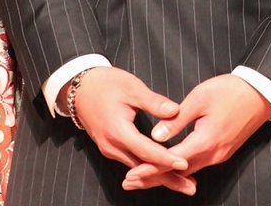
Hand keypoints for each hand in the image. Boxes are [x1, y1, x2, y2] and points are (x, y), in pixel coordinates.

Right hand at [65, 67, 194, 195]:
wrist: (80, 89)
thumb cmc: (106, 84)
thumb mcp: (132, 87)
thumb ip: (154, 102)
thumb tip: (176, 111)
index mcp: (118, 131)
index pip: (146, 151)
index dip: (166, 159)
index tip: (185, 164)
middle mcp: (113, 146)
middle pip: (143, 168)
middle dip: (167, 178)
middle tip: (190, 187)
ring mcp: (110, 149)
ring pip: (138, 168)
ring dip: (159, 176)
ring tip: (182, 183)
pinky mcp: (111, 148)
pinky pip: (132, 162)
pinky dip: (148, 169)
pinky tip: (162, 171)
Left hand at [123, 74, 270, 192]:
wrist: (260, 94)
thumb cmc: (230, 91)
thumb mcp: (200, 98)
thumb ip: (177, 119)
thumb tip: (155, 135)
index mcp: (205, 141)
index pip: (170, 161)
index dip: (149, 169)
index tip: (131, 175)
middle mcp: (212, 154)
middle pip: (177, 172)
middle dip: (153, 178)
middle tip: (129, 182)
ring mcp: (219, 154)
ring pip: (188, 171)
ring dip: (166, 175)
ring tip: (143, 177)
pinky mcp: (223, 151)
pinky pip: (198, 164)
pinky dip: (180, 169)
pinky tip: (170, 168)